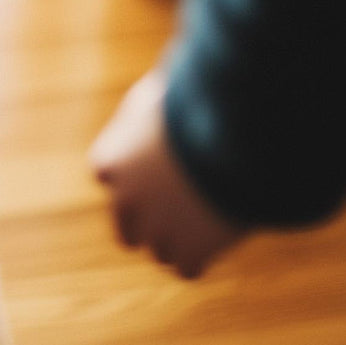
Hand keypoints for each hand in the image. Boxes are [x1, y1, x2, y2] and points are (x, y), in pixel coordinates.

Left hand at [90, 66, 246, 277]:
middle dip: (149, 217)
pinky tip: (221, 235)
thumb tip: (158, 77)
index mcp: (110, 160)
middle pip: (125, 226)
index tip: (159, 164)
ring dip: (179, 237)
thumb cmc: (199, 100)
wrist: (235, 135)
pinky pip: (189, 268)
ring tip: (208, 217)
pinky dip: (203, 256)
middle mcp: (124, 200)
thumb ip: (155, 96)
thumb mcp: (164, 87)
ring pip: (159, 250)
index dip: (135, 172)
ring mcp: (156, 231)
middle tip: (181, 204)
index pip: (110, 174)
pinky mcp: (189, 254)